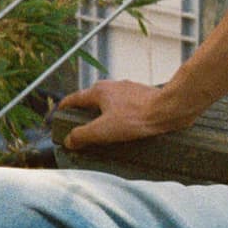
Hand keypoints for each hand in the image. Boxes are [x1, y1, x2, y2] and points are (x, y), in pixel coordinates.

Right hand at [56, 79, 190, 150]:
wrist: (169, 109)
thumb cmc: (137, 118)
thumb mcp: (103, 130)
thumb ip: (82, 135)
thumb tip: (70, 141)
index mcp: (99, 91)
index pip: (74, 99)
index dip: (63, 109)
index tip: (58, 117)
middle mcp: (113, 86)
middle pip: (92, 100)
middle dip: (84, 114)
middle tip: (81, 129)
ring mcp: (129, 90)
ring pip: (110, 103)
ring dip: (104, 115)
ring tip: (104, 131)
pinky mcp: (144, 97)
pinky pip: (126, 107)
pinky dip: (121, 116)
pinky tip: (126, 128)